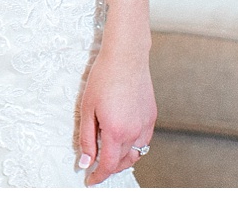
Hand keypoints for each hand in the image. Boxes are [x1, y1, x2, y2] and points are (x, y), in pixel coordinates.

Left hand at [75, 39, 156, 185]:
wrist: (126, 57)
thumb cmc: (103, 78)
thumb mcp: (87, 109)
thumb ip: (86, 139)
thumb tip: (85, 162)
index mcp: (116, 132)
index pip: (108, 165)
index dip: (98, 176)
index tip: (90, 180)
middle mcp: (134, 132)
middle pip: (122, 162)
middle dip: (109, 169)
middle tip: (96, 168)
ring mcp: (146, 125)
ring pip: (136, 155)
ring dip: (123, 161)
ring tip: (110, 157)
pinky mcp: (152, 116)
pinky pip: (144, 141)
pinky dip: (134, 148)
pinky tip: (124, 141)